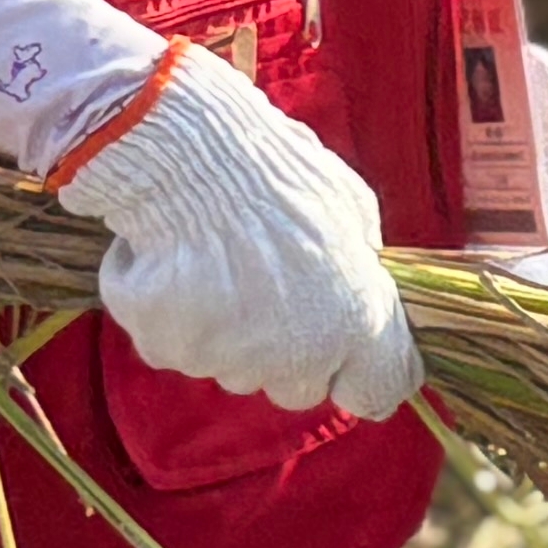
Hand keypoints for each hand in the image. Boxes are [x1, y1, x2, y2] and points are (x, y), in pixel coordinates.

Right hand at [55, 48, 422, 419]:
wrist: (189, 156)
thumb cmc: (278, 174)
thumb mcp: (352, 210)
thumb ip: (361, 266)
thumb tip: (361, 281)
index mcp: (357, 323)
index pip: (378, 391)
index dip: (362, 374)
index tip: (348, 358)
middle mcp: (298, 356)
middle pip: (298, 387)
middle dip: (288, 352)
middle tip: (267, 287)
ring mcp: (229, 360)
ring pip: (234, 367)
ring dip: (230, 330)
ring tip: (218, 262)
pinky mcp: (169, 349)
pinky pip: (178, 346)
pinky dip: (174, 315)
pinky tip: (176, 265)